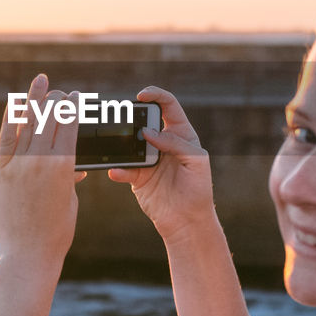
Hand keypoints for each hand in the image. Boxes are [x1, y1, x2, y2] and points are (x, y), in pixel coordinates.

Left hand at [0, 73, 85, 269]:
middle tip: (62, 93)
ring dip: (36, 99)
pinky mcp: (0, 171)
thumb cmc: (56, 230)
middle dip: (57, 100)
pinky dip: (10, 116)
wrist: (27, 254)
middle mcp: (39, 161)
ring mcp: (17, 165)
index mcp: (63, 167)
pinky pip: (5, 136)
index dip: (73, 106)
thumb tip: (72, 163)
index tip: (76, 95)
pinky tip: (15, 101)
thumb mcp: (70, 198)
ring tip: (41, 82)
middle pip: (49, 118)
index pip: (69, 125)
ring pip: (27, 122)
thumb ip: (69, 175)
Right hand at [108, 86, 215, 242]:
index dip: (155, 95)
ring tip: (120, 147)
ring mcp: (147, 159)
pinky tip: (117, 171)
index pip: (167, 106)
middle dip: (134, 117)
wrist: (187, 220)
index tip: (142, 95)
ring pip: (129, 143)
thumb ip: (176, 143)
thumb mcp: (196, 161)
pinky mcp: (137, 176)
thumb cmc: (198, 188)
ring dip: (123, 143)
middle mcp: (162, 143)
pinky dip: (119, 169)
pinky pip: (123, 168)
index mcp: (181, 133)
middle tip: (127, 120)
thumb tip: (149, 132)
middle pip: (144, 121)